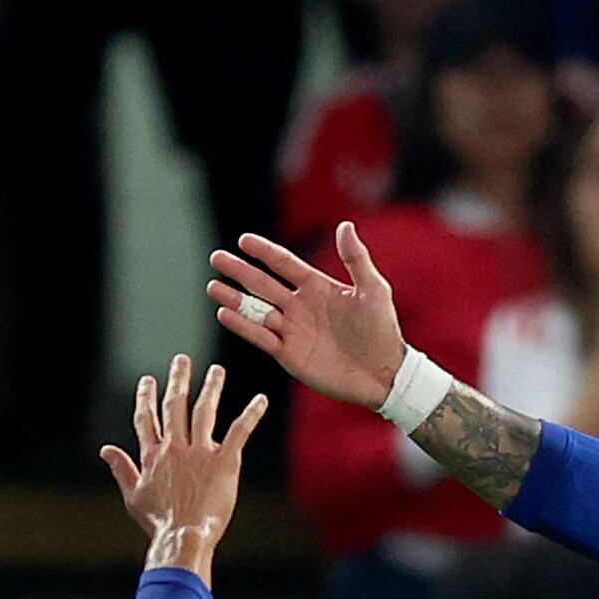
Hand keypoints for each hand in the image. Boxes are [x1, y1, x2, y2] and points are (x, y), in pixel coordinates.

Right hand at [100, 354, 268, 576]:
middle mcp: (174, 447)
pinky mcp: (224, 461)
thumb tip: (105, 449)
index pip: (146, 418)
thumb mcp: (133, 496)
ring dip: (211, 387)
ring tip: (217, 370)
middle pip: (174, 405)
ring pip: (204, 411)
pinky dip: (251, 414)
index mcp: (152, 455)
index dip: (146, 397)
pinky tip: (261, 400)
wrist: (183, 536)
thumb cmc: (159, 523)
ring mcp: (199, 452)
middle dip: (177, 380)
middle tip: (182, 360)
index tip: (148, 381)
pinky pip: (239, 431)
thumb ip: (122, 469)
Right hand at [209, 221, 406, 410]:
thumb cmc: (382, 330)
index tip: (244, 240)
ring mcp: (292, 330)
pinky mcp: (289, 354)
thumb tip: (345, 225)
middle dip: (239, 271)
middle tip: (217, 258)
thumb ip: (356, 259)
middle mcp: (299, 306)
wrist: (384, 374)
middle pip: (262, 284)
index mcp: (316, 286)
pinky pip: (261, 337)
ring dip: (234, 299)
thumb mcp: (373, 290)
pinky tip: (225, 314)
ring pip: (257, 310)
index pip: (284, 263)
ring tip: (213, 288)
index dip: (264, 252)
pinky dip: (244, 326)